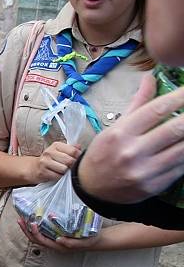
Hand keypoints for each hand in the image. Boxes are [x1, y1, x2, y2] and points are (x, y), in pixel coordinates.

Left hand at [17, 217, 101, 251]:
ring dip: (28, 228)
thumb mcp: (83, 242)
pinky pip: (43, 231)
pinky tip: (35, 218)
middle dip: (26, 230)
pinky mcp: (56, 235)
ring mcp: (54, 240)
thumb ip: (71, 242)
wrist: (97, 240)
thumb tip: (58, 240)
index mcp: (58, 247)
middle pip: (35, 239)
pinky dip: (36, 226)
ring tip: (23, 218)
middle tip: (20, 219)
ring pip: (37, 235)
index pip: (41, 240)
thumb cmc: (90, 241)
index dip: (35, 233)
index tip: (32, 223)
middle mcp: (54, 244)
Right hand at [34, 141, 80, 182]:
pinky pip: (58, 176)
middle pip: (69, 161)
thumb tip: (80, 147)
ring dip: (66, 172)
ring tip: (63, 171)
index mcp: (56, 145)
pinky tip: (57, 175)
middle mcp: (49, 152)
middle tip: (70, 167)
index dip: (78, 157)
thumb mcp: (60, 151)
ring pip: (64, 169)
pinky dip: (60, 177)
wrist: (34, 168)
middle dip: (72, 166)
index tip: (76, 160)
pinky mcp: (42, 172)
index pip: (73, 151)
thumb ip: (71, 148)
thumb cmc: (51, 160)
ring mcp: (45, 162)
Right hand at [78, 74, 183, 202]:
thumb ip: (137, 104)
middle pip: (175, 129)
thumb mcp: (114, 127)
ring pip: (182, 149)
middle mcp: (132, 152)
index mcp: (120, 134)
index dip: (179, 97)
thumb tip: (150, 78)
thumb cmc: (103, 154)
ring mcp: (144, 171)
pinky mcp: (154, 186)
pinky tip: (183, 145)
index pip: (157, 109)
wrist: (91, 188)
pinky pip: (180, 167)